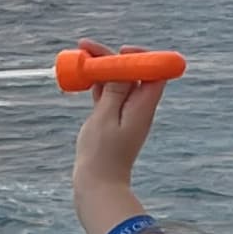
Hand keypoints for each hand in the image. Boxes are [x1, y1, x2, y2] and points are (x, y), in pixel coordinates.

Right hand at [70, 38, 167, 233]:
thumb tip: (124, 67)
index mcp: (143, 108)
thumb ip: (114, 91)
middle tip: (85, 46)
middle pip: (131, 74)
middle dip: (111, 58)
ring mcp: (125, 115)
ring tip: (79, 56)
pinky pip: (107, 95)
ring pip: (116, 82)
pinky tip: (81, 76)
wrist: (98, 187)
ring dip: (100, 68)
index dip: (140, 56)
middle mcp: (138, 109)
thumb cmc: (101, 155)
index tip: (121, 50)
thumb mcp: (105, 118)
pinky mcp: (112, 121)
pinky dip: (96, 85)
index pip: (153, 73)